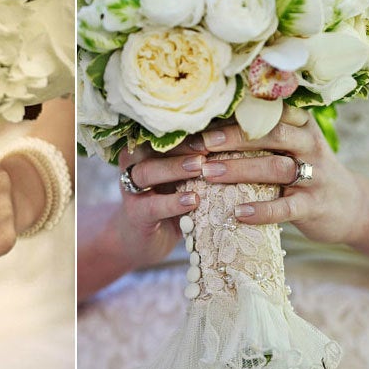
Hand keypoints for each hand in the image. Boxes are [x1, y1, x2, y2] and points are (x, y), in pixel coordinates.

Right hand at [77, 136, 208, 299]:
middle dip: (181, 145)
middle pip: (153, 146)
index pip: (167, 134)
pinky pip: (152, 206)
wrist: (147, 239)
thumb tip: (237, 136)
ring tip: (199, 167)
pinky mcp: (135, 215)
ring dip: (174, 168)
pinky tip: (193, 200)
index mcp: (146, 149)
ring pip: (147, 172)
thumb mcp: (185, 177)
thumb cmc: (173, 199)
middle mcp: (134, 164)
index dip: (190, 130)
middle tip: (208, 146)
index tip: (217, 128)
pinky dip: (173, 202)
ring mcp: (131, 189)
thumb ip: (200, 159)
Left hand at [199, 105, 368, 247]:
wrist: (349, 206)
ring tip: (209, 173)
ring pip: (276, 168)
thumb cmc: (302, 171)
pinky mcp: (314, 206)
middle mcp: (308, 145)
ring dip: (240, 169)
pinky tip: (238, 212)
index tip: (199, 124)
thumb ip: (257, 137)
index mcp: (299, 125)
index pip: (266, 115)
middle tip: (200, 144)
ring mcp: (314, 176)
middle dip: (233, 138)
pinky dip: (261, 210)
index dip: (231, 118)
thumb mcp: (287, 147)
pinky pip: (286, 207)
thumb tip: (203, 133)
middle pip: (271, 134)